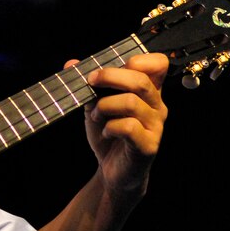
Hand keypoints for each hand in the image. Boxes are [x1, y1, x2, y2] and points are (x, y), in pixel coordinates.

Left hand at [67, 53, 168, 200]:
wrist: (113, 171)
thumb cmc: (109, 134)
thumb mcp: (95, 104)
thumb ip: (88, 84)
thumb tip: (71, 63)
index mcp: (149, 91)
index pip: (158, 63)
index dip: (138, 59)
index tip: (111, 66)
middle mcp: (157, 106)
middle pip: (140, 80)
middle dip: (110, 77)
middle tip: (90, 82)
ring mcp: (155, 126)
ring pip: (131, 102)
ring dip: (105, 105)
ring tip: (96, 115)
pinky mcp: (149, 146)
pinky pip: (128, 127)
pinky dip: (110, 127)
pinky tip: (106, 133)